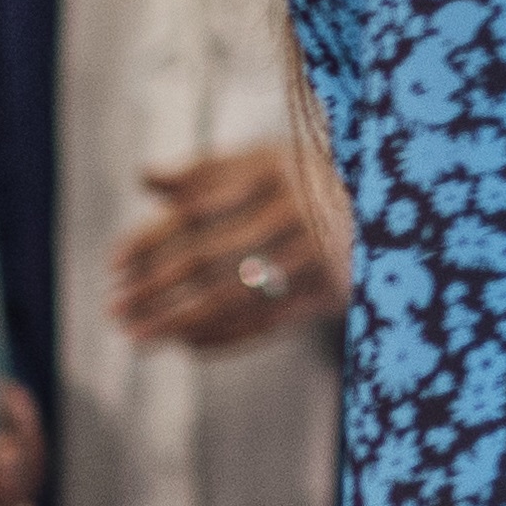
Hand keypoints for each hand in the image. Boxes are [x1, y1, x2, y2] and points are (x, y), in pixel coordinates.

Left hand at [111, 144, 348, 352]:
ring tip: (139, 338)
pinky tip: (188, 345)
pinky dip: (225, 337)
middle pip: (209, 256)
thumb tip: (144, 177)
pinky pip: (268, 322)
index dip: (151, 238)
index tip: (112, 266)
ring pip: (235, 296)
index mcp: (274, 166)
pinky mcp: (333, 292)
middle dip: (155, 288)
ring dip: (180, 321)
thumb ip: (206, 172)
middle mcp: (297, 209)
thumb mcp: (266, 160)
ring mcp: (317, 254)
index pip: (196, 208)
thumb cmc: (312, 178)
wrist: (393, 205)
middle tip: (114, 310)